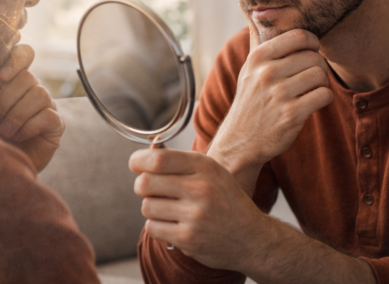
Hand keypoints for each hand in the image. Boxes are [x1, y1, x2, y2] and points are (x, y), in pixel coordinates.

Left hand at [0, 45, 63, 171]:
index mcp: (10, 78)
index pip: (23, 54)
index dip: (16, 60)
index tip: (1, 75)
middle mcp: (30, 88)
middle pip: (28, 77)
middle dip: (7, 100)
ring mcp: (46, 104)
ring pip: (39, 94)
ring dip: (16, 115)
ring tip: (5, 132)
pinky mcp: (56, 124)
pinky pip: (48, 115)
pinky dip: (29, 127)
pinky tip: (18, 136)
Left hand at [130, 148, 267, 271]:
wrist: (252, 239)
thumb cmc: (226, 201)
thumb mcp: (211, 173)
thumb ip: (180, 162)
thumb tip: (150, 149)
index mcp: (204, 168)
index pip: (158, 160)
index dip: (139, 160)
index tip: (135, 164)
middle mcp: (200, 189)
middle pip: (145, 183)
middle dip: (141, 185)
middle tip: (149, 189)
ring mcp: (194, 215)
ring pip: (146, 206)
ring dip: (151, 208)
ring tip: (167, 209)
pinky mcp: (188, 238)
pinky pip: (152, 227)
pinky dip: (157, 226)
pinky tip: (172, 224)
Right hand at [208, 18, 332, 193]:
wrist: (241, 141)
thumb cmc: (250, 100)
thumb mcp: (248, 67)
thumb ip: (255, 36)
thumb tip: (245, 2)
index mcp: (258, 57)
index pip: (300, 36)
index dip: (311, 44)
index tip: (306, 55)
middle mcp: (266, 73)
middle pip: (314, 57)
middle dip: (315, 68)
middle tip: (305, 80)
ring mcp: (279, 94)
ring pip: (321, 76)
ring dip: (319, 85)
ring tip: (306, 92)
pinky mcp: (292, 115)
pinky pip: (324, 96)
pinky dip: (321, 100)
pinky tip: (309, 104)